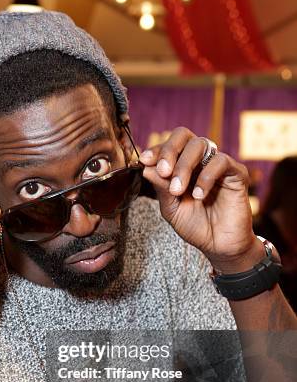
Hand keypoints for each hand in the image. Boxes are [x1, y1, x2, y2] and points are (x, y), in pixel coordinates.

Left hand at [140, 127, 262, 271]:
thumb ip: (161, 188)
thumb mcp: (171, 208)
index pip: (169, 146)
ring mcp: (218, 165)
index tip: (144, 160)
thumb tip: (146, 167)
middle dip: (169, 151)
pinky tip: (198, 195)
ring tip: (178, 190)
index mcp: (182, 166)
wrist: (219, 246)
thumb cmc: (195, 226)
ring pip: (201, 144)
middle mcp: (200, 161)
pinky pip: (221, 161)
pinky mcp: (236, 173)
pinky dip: (206, 177)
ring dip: (185, 165)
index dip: (156, 150)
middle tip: (163, 172)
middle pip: (184, 135)